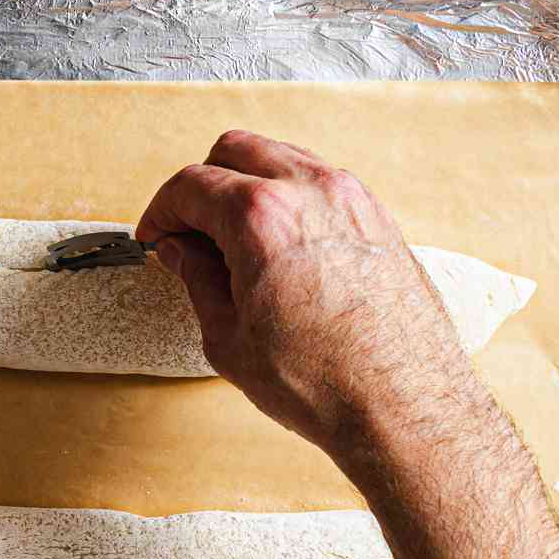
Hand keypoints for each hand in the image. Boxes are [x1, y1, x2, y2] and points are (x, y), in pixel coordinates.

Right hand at [136, 130, 481, 458]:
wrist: (402, 407)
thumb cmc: (323, 383)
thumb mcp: (230, 339)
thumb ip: (198, 280)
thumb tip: (181, 252)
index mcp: (261, 217)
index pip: (191, 185)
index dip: (162, 211)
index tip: (157, 234)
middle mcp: (310, 191)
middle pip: (235, 150)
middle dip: (202, 184)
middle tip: (189, 230)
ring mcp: (351, 198)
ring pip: (282, 158)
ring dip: (248, 184)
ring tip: (234, 239)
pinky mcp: (378, 216)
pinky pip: (320, 183)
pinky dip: (290, 197)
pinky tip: (280, 243)